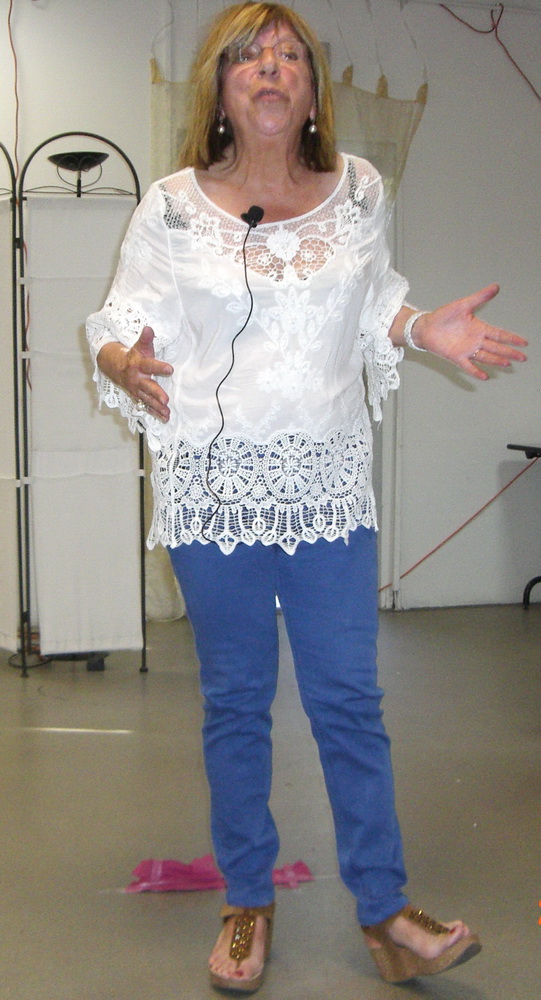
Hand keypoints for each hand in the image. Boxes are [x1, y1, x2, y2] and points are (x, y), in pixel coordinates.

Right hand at [98, 326, 172, 420]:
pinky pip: (147, 406)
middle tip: (166, 400)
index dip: (159, 367)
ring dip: (157, 407)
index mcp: (138, 365)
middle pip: (148, 387)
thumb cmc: (133, 356)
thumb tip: (149, 328)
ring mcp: (137, 390)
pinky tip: (165, 418)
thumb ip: (146, 339)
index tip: (170, 369)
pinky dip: (155, 413)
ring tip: (167, 413)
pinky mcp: (138, 397)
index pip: (149, 365)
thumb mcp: (139, 346)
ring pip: (147, 400)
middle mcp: (137, 379)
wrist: (115, 367)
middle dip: (156, 394)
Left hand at [413, 284, 527, 380]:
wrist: (426, 326)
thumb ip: (480, 297)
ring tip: (507, 364)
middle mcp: (476, 341)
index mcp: (480, 329)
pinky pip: (468, 365)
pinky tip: (484, 376)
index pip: (500, 335)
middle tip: (523, 358)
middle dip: (510, 352)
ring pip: (485, 357)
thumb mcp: (464, 304)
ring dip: (496, 360)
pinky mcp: (456, 357)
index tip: (524, 343)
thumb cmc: (444, 315)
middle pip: (496, 348)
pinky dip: (475, 371)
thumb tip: (496, 286)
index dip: (512, 339)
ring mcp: (467, 350)